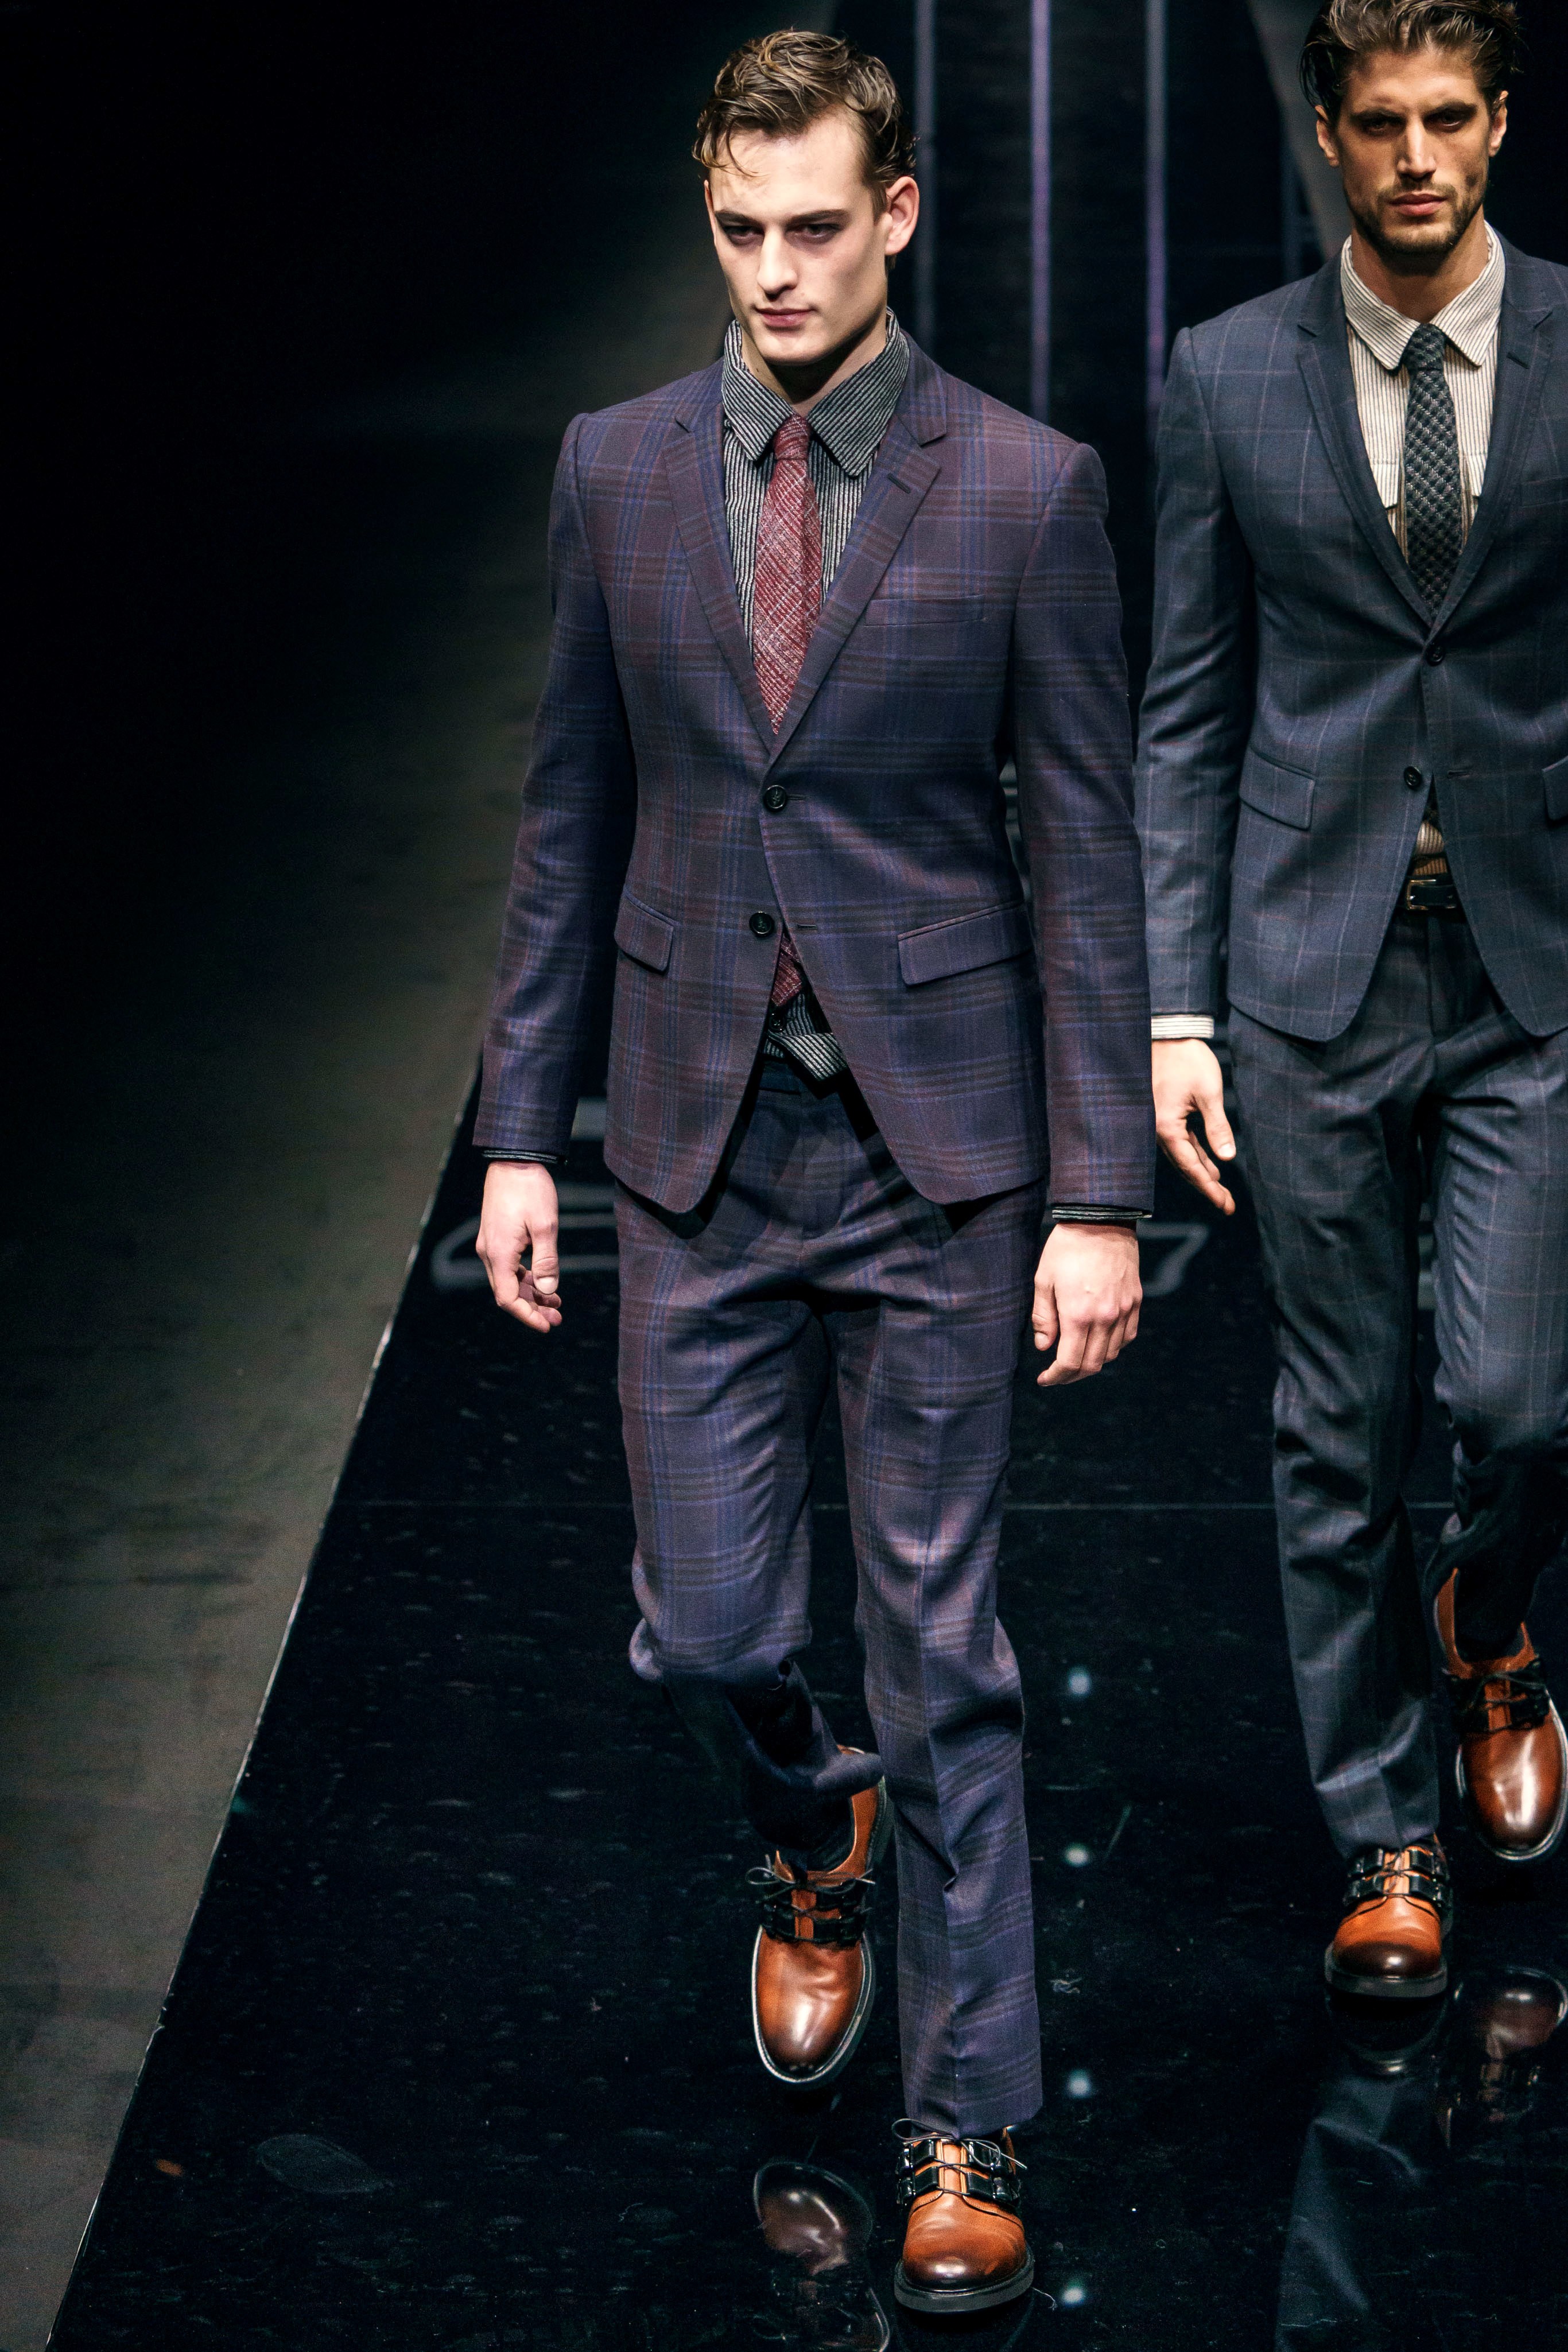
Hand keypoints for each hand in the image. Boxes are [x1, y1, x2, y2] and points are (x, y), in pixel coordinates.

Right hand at [476, 1162, 564, 1333]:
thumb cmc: (530, 1189)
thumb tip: (549, 1291)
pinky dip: (525, 1278)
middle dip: (531, 1309)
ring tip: (556, 1303)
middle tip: (557, 1318)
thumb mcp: (546, 1225)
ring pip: (508, 1281)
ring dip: (530, 1294)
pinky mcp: (496, 1236)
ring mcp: (491, 1245)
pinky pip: (509, 1266)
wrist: (513, 1159)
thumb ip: (547, 1261)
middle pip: (507, 1293)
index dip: (527, 1316)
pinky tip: (544, 1282)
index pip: (508, 1298)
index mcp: (499, 1254)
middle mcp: (489, 1253)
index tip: (547, 1326)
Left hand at [1032, 1223, 1140, 1387]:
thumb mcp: (1044, 1280)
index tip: (1044, 1379)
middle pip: (1092, 1365)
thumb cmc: (1066, 1248)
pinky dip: (1113, 1347)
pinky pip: (1127, 1336)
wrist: (1102, 1220)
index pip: (1070, 1363)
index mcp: (1078, 1315)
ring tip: (1076, 1357)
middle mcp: (1105, 1318)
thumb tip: (1045, 1348)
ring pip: (1111, 1354)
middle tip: (1058, 1375)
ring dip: (1093, 1362)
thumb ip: (1043, 1318)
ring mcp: (1124, 1311)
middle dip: (1072, 1376)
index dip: (1056, 1377)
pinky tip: (1099, 1342)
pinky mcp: (1136, 1302)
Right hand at [1152, 1039, 1235, 1214]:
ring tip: (1221, 1190)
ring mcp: (1160, 1123)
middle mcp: (1158, 1130)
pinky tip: (1209, 1163)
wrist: (1168, 1034)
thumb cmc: (1188, 1060)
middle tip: (1227, 1206)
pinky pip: (1181, 1142)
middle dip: (1207, 1186)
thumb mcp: (1209, 1093)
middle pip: (1185, 1167)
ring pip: (1183, 1156)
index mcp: (1167, 1128)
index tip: (1226, 1205)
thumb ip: (1217, 1127)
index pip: (1191, 1167)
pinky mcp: (1165, 1115)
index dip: (1209, 1188)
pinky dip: (1195, 1155)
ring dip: (1201, 1172)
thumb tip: (1228, 1157)